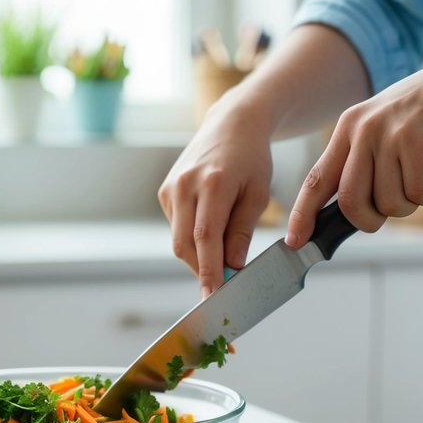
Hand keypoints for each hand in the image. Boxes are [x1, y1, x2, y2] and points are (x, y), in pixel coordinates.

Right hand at [158, 99, 273, 296]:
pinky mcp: (165, 192)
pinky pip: (177, 228)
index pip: (206, 238)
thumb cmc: (251, 160)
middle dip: (202, 269)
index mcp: (213, 184)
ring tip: (223, 252)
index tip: (213, 296)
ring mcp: (170, 188)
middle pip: (185, 244)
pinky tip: (211, 228)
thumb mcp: (258, 194)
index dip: (208, 271)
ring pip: (178, 240)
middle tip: (223, 286)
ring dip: (198, 255)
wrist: (230, 126)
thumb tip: (233, 266)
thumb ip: (243, 231)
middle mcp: (185, 185)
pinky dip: (192, 239)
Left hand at [285, 55, 422, 245]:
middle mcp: (362, 129)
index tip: (295, 240)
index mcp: (348, 127)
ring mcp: (388, 135)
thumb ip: (363, 160)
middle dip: (369, 221)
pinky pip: (417, 194)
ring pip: (388, 203)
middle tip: (386, 215)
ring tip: (422, 178)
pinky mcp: (416, 142)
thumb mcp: (385, 127)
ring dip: (409, 204)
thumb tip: (349, 209)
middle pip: (351, 202)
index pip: (316, 179)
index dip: (303, 214)